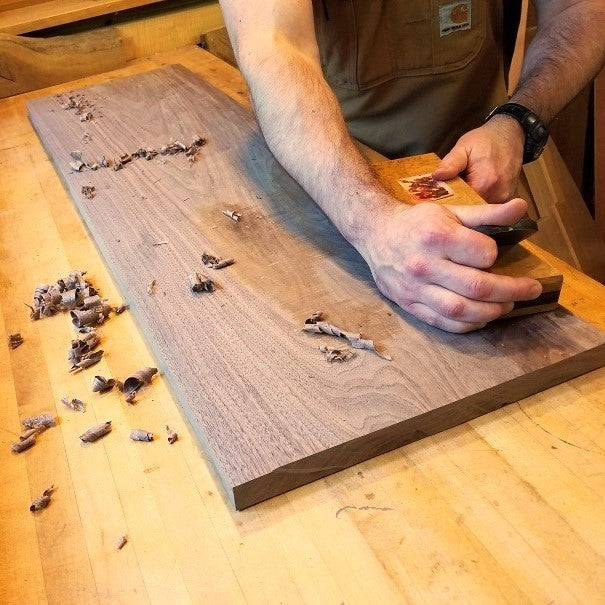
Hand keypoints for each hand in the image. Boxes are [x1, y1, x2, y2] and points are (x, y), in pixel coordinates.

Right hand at [361, 198, 541, 332]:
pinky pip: (443, 323)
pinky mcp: (409, 304)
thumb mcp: (451, 211)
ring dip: (492, 311)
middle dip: (511, 291)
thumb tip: (521, 208)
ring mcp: (415, 289)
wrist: (376, 234)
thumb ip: (487, 213)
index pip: (483, 254)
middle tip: (531, 289)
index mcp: (436, 236)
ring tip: (507, 305)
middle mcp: (424, 265)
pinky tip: (482, 317)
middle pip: (477, 287)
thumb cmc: (417, 223)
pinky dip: (468, 324)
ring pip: (462, 310)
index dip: (495, 256)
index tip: (494, 255)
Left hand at [432, 115, 524, 202]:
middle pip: (471, 209)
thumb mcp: (463, 147)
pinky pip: (489, 205)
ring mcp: (505, 198)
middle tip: (451, 194)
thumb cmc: (485, 140)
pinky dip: (480, 200)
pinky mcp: (507, 198)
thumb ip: (450, 163)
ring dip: (471, 202)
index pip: (461, 203)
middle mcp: (497, 194)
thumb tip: (437, 176)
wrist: (509, 134)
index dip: (450, 202)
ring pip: (480, 208)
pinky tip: (474, 191)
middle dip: (460, 203)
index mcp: (484, 183)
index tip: (441, 198)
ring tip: (463, 192)